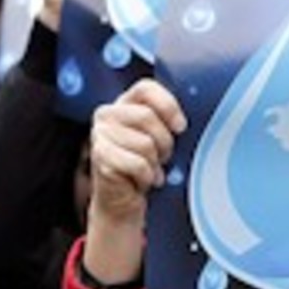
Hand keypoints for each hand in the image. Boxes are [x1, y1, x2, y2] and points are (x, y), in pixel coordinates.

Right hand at [84, 80, 186, 284]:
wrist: (124, 201)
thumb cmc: (147, 166)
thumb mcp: (160, 139)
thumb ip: (168, 122)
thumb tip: (189, 120)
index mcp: (124, 103)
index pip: (145, 88)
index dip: (167, 105)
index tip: (180, 127)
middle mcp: (107, 114)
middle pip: (147, 117)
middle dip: (163, 142)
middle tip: (162, 158)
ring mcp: (100, 134)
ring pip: (144, 143)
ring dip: (154, 163)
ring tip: (150, 170)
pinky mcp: (99, 156)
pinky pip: (137, 164)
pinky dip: (146, 177)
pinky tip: (142, 181)